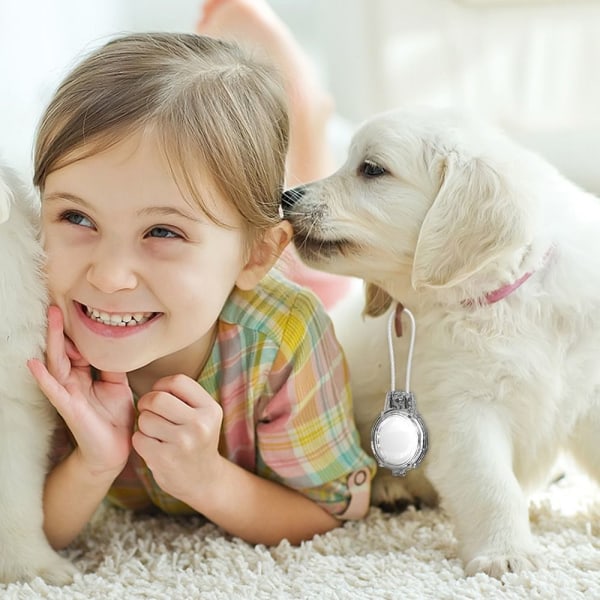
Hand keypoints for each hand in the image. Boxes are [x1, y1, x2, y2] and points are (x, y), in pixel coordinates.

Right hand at [27, 306, 133, 476]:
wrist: (115, 450)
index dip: (78, 331)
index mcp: (86, 375)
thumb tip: (116, 344)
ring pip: (57, 363)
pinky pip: (53, 390)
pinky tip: (33, 364)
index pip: (79, 348)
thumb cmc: (115, 417)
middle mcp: (73, 381)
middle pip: (64, 351)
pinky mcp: (68, 408)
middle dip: (60, 329)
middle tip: (55, 306)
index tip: (78, 309)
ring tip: (50, 320)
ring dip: (53, 342)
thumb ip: (114, 366)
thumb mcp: (118, 385)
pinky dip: (43, 377)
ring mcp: (68, 394)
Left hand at [132, 374, 223, 502]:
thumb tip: (154, 382)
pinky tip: (152, 446)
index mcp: (210, 409)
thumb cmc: (196, 439)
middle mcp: (200, 424)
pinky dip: (140, 440)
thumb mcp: (203, 415)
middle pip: (157, 398)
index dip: (161, 385)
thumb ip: (185, 397)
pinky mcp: (165, 460)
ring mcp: (183, 443)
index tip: (159, 394)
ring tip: (154, 432)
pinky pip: (139, 439)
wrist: (203, 480)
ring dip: (143, 423)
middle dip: (146, 402)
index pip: (177, 381)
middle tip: (148, 411)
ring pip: (145, 418)